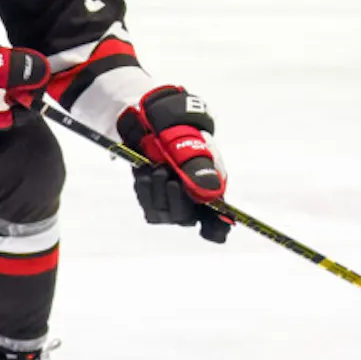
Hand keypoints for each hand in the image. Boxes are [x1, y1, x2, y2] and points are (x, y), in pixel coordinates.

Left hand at [116, 86, 230, 243]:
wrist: (159, 129)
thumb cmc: (184, 137)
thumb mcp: (194, 148)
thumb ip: (201, 169)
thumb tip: (209, 191)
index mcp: (212, 192)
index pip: (217, 227)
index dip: (214, 230)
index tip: (206, 226)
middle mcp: (194, 203)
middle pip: (184, 218)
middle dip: (173, 197)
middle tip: (165, 171)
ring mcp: (172, 203)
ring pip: (162, 213)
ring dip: (155, 190)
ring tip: (155, 167)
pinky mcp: (153, 201)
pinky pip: (146, 205)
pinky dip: (143, 188)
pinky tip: (144, 171)